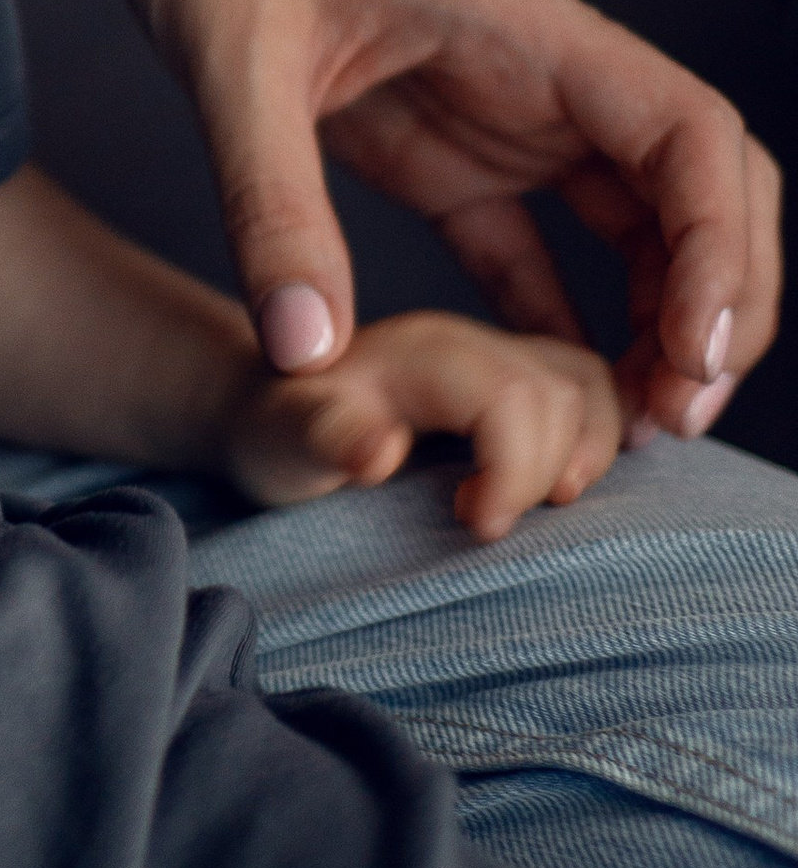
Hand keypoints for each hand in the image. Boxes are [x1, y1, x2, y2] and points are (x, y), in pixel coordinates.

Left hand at [106, 0, 780, 442]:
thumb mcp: (230, 56)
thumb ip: (269, 200)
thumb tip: (305, 355)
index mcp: (525, 28)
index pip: (687, 132)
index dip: (720, 246)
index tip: (696, 351)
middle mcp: (542, 73)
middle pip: (695, 190)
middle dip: (716, 301)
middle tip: (678, 419)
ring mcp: (504, 113)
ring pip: (637, 224)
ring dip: (654, 320)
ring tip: (635, 430)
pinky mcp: (449, 148)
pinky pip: (537, 247)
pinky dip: (561, 321)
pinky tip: (554, 402)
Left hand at [225, 309, 624, 544]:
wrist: (266, 411)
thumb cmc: (273, 433)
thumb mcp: (279, 439)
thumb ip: (324, 436)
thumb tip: (378, 452)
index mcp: (422, 348)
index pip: (514, 395)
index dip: (516, 469)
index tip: (476, 526)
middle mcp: (471, 340)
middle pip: (565, 392)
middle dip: (546, 471)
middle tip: (482, 523)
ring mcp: (499, 354)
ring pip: (591, 384)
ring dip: (589, 450)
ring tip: (541, 505)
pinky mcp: (515, 375)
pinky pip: (589, 388)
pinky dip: (600, 432)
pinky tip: (575, 479)